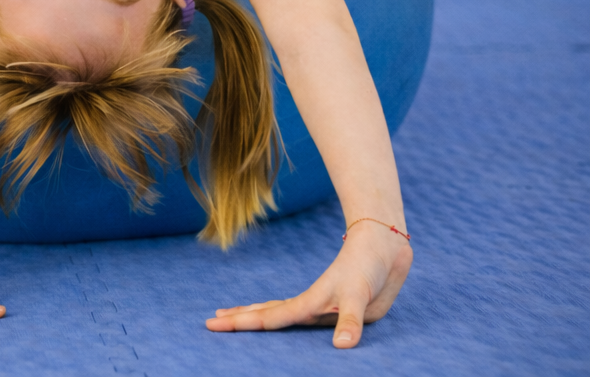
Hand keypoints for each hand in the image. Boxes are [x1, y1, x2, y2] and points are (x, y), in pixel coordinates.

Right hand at [205, 221, 411, 347]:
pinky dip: (276, 315)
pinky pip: (294, 313)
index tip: (214, 322)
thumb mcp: (361, 294)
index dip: (241, 323)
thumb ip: (350, 321)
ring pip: (276, 311)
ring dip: (253, 314)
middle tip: (210, 321)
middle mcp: (309, 305)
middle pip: (265, 313)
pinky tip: (273, 316)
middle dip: (238, 318)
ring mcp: (318, 303)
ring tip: (230, 315)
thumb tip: (341, 347)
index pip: (269, 319)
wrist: (381, 244)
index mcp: (309, 304)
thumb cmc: (369, 266)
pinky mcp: (331, 304)